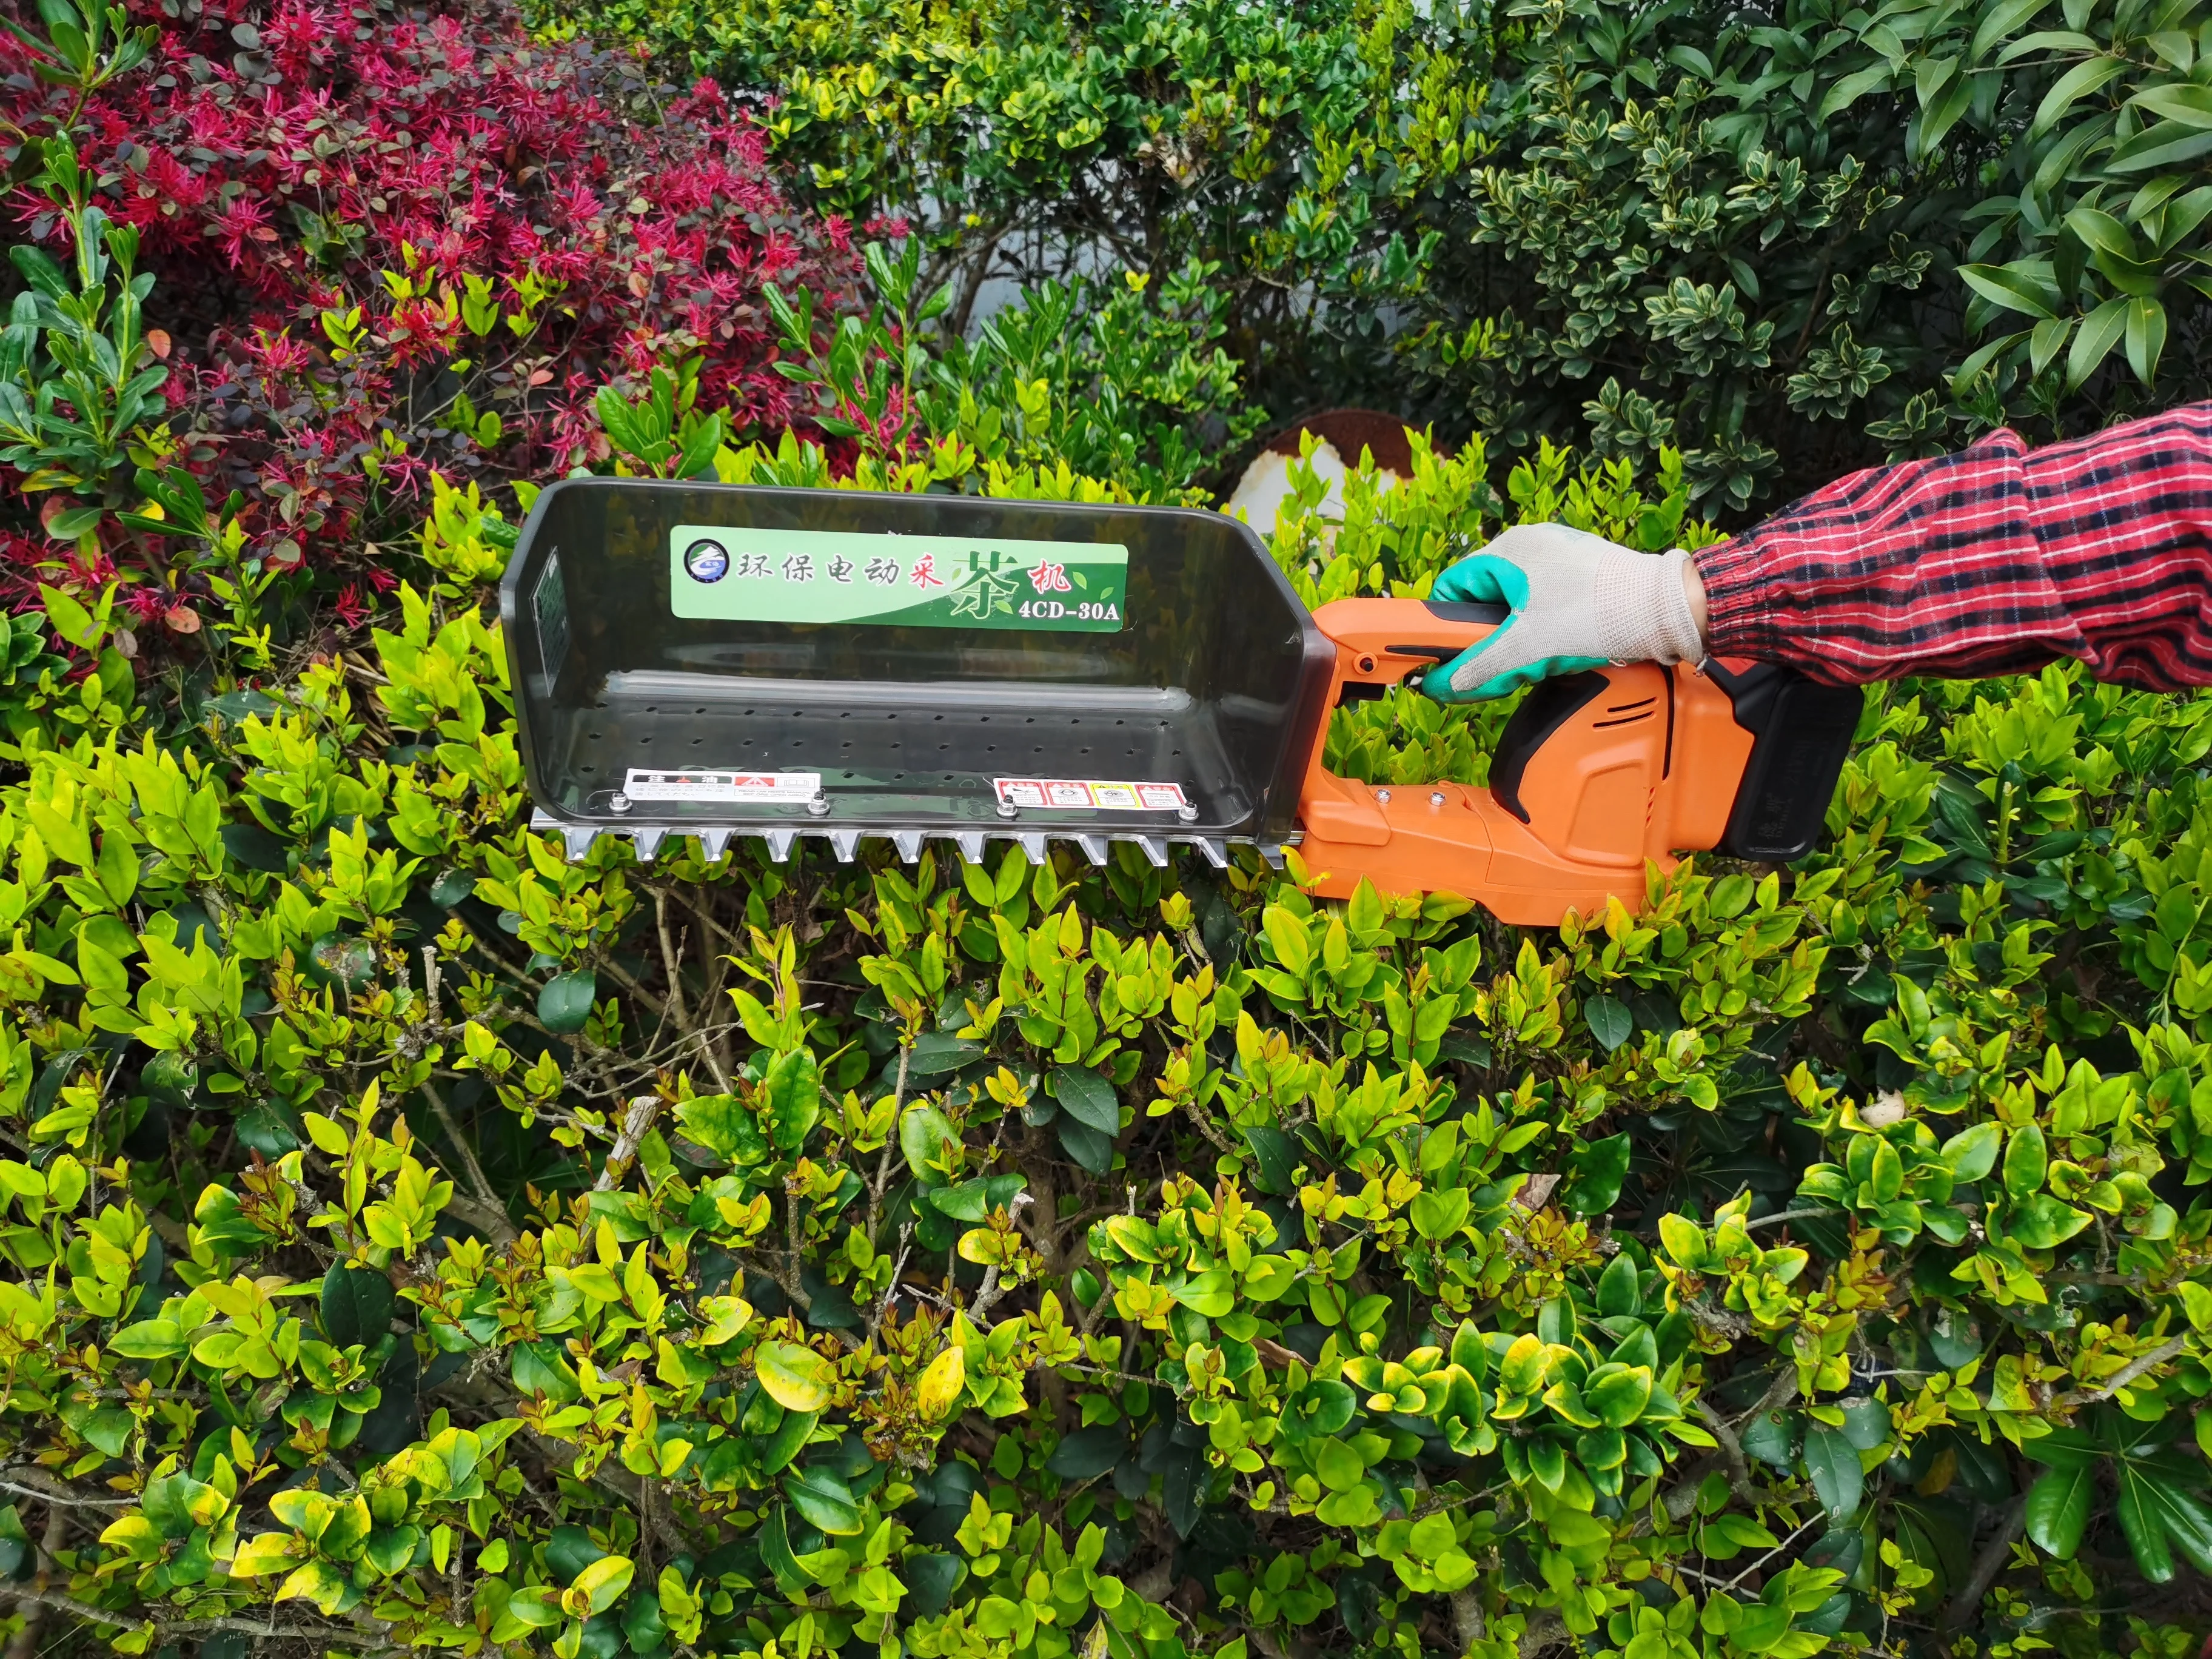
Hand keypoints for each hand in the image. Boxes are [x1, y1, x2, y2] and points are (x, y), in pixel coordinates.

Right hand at [1423, 523, 1708, 701]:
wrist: (1664, 611)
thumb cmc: (1597, 614)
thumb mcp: (1526, 648)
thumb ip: (1478, 667)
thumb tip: (1442, 683)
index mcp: (1508, 550)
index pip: (1453, 588)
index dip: (1449, 626)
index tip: (1454, 656)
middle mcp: (1531, 546)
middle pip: (1485, 600)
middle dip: (1489, 639)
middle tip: (1500, 667)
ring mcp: (1560, 558)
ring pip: (1517, 606)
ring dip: (1518, 639)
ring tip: (1538, 660)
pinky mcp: (1583, 574)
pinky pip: (1546, 605)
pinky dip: (1545, 631)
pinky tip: (1561, 649)